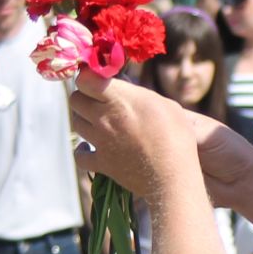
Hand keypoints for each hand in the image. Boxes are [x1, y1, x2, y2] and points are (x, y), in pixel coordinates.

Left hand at [69, 71, 198, 197]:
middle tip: (98, 100)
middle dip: (85, 96)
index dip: (88, 76)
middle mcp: (104, 118)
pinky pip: (79, 155)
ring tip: (98, 122)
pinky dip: (82, 151)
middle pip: (76, 99)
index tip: (97, 79)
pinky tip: (89, 147)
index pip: (85, 79)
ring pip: (77, 123)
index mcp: (120, 99)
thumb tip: (125, 88)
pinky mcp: (101, 163)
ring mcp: (100, 141)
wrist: (172, 177)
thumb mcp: (166, 105)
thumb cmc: (176, 138)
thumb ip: (140, 94)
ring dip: (85, 120)